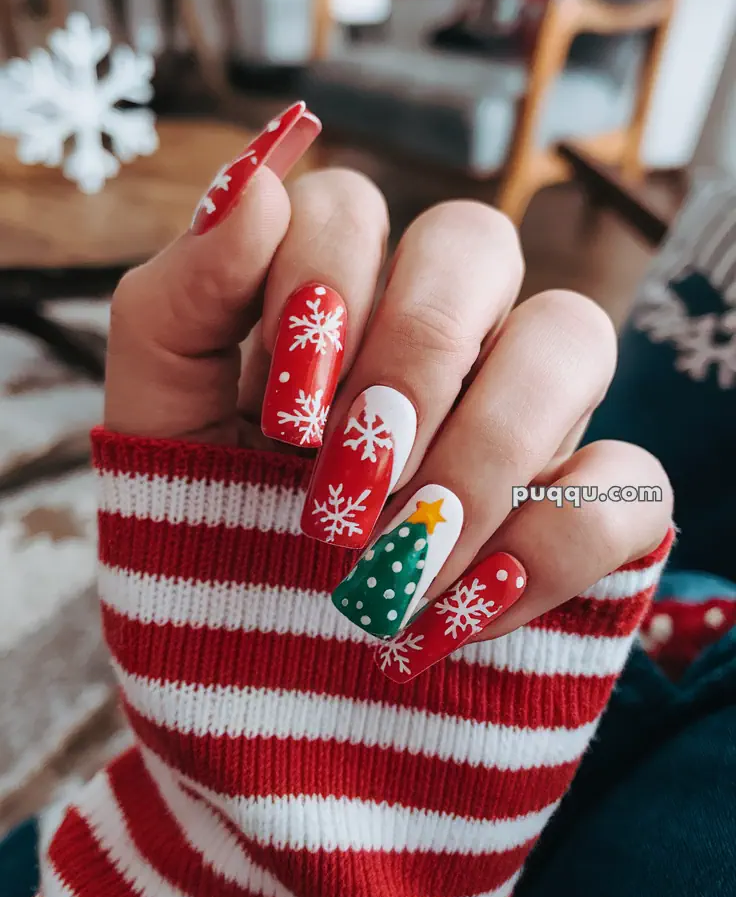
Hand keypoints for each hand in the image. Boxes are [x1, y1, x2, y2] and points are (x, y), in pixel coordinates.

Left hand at [106, 105, 672, 679]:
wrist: (254, 714)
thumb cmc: (205, 553)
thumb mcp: (155, 434)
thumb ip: (178, 304)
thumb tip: (256, 182)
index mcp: (330, 301)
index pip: (350, 208)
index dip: (322, 285)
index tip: (283, 414)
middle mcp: (440, 337)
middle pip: (477, 240)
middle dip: (412, 356)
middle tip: (342, 483)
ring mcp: (524, 415)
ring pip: (573, 336)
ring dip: (485, 450)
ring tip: (396, 566)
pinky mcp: (588, 512)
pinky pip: (630, 484)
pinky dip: (548, 548)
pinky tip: (452, 616)